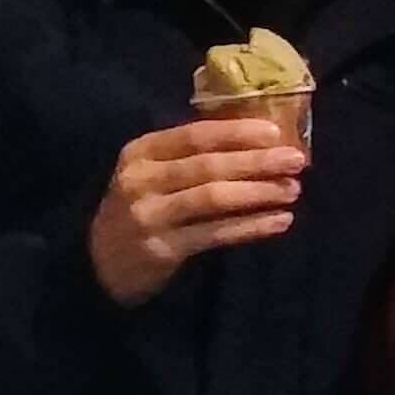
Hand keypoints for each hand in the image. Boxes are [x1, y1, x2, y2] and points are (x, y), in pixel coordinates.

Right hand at [89, 114, 307, 305]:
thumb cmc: (140, 207)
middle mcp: (142, 181)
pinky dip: (251, 227)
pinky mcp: (162, 250)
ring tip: (293, 190)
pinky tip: (279, 221)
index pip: (194, 135)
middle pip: (208, 166)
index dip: (236, 132)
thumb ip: (188, 155)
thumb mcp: (151, 173)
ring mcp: (150, 216)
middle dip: (257, 161)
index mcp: (140, 152)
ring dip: (258, 193)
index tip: (275, 131)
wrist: (99, 263)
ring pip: (214, 199)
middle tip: (295, 160)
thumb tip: (255, 139)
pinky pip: (215, 234)